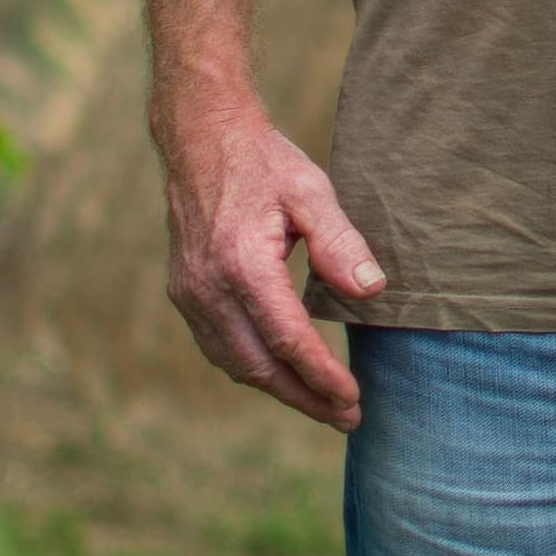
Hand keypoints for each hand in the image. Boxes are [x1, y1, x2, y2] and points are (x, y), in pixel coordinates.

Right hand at [157, 89, 382, 423]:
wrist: (201, 137)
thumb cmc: (263, 162)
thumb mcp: (310, 190)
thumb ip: (340, 242)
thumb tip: (371, 290)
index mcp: (242, 264)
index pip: (287, 339)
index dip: (321, 376)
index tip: (353, 400)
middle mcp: (208, 287)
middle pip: (259, 365)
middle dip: (305, 398)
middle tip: (347, 418)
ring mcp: (190, 292)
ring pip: (235, 363)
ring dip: (279, 388)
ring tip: (322, 404)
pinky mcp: (184, 291)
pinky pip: (218, 346)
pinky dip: (251, 367)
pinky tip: (281, 372)